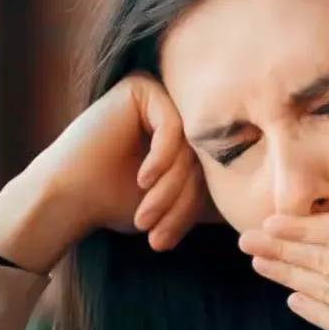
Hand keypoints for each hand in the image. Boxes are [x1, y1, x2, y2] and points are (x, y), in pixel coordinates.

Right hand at [31, 74, 210, 250]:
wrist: (66, 197)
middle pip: (202, 158)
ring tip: (147, 215)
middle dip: (181, 202)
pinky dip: (161, 159)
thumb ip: (210, 196)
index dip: (192, 209)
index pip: (210, 171)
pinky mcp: (142, 89)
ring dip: (171, 188)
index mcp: (188, 136)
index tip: (166, 240)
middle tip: (158, 234)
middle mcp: (177, 111)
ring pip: (190, 146)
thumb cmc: (115, 202)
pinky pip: (174, 127)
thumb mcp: (175, 204)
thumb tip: (262, 207)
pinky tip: (142, 180)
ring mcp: (160, 97)